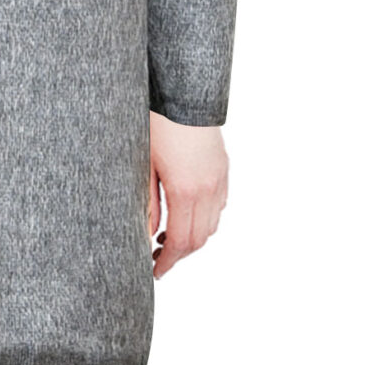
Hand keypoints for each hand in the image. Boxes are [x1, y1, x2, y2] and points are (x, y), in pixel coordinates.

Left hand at [145, 112, 227, 277]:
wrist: (184, 94)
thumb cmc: (158, 124)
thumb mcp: (143, 165)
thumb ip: (147, 203)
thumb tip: (147, 233)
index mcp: (185, 191)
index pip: (180, 242)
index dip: (167, 261)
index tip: (154, 270)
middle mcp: (208, 189)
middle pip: (199, 239)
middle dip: (178, 254)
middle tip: (156, 257)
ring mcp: (219, 179)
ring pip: (212, 224)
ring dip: (192, 237)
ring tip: (167, 236)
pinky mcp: (223, 169)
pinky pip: (218, 205)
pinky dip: (204, 218)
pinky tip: (186, 213)